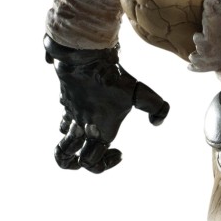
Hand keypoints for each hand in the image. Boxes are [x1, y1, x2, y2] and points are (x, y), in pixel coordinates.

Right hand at [45, 36, 169, 172]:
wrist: (85, 56)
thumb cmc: (113, 77)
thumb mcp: (142, 93)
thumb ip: (157, 109)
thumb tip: (156, 123)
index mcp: (99, 133)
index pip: (92, 163)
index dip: (105, 165)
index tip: (121, 152)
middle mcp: (81, 128)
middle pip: (66, 159)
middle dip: (77, 164)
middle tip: (95, 154)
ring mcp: (71, 115)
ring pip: (62, 141)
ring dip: (70, 147)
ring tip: (84, 140)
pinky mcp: (66, 101)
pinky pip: (64, 118)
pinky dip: (71, 122)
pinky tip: (86, 113)